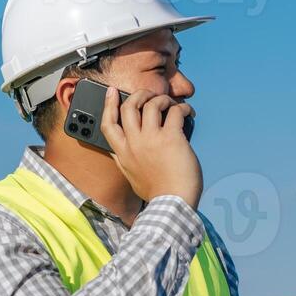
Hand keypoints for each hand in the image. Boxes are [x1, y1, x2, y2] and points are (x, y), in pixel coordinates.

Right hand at [98, 87, 201, 208]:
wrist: (172, 204)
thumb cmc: (157, 192)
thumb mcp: (131, 176)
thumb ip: (125, 160)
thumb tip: (124, 148)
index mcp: (123, 153)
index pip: (108, 124)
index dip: (108, 104)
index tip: (112, 92)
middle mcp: (134, 144)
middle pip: (129, 107)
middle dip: (139, 95)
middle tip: (148, 94)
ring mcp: (151, 140)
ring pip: (151, 105)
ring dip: (162, 99)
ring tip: (170, 104)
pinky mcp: (171, 139)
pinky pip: (174, 112)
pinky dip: (182, 108)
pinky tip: (187, 112)